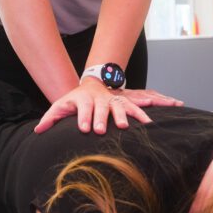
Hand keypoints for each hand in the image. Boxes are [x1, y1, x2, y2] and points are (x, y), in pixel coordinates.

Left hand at [33, 80, 181, 134]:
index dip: (87, 118)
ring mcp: (121, 97)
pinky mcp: (132, 98)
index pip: (86, 109)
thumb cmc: (76, 99)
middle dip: (116, 117)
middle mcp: (107, 98)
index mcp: (88, 100)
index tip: (88, 130)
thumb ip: (50, 117)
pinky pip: (149, 98)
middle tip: (120, 127)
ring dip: (141, 111)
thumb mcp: (60, 106)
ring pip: (132, 102)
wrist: (92, 82)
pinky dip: (162, 100)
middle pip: (111, 107)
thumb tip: (37, 130)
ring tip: (150, 121)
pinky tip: (176, 104)